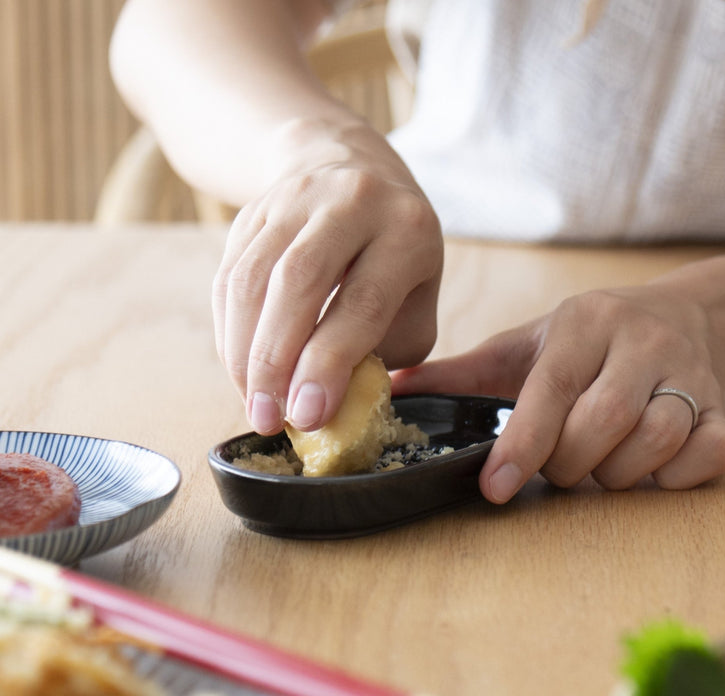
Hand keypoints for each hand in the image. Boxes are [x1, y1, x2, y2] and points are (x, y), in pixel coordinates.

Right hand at [212, 118, 442, 434]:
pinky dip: (230, 332)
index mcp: (408, 230)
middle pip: (298, 282)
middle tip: (269, 418)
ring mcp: (296, 199)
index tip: (309, 416)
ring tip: (254, 404)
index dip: (330, 364)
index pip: (363, 302)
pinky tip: (242, 370)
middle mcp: (352, 202)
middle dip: (276, 361)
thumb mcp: (415, 301)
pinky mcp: (254, 211)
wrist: (354, 169)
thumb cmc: (394, 257)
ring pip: (252, 279)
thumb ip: (382, 351)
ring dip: (245, 353)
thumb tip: (328, 404)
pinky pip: (230, 277)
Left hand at [391, 285, 724, 501]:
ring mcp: (691, 374)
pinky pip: (704, 458)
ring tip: (601, 460)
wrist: (694, 318)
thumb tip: (393, 384)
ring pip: (652, 443)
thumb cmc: (595, 339)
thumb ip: (464, 372)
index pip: (550, 391)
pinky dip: (672, 477)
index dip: (521, 445)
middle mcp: (642, 341)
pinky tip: (650, 463)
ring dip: (616, 472)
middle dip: (568, 463)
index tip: (497, 489)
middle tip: (561, 462)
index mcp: (585, 323)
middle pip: (599, 425)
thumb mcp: (528, 344)